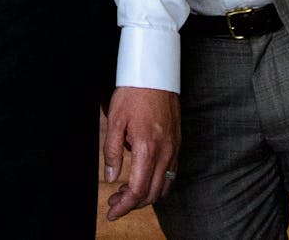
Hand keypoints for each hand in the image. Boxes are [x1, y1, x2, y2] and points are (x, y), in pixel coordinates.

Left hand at [102, 85, 180, 220]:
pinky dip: (156, 184)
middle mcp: (165, 152)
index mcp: (147, 148)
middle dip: (132, 204)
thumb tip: (110, 177)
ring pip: (163, 186)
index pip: (137, 189)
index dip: (124, 205)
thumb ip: (111, 151)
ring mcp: (174, 149)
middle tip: (114, 203)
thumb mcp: (115, 120)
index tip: (112, 212)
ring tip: (125, 193)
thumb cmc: (133, 94)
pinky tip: (141, 179)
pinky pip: (170, 174)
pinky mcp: (177, 144)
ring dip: (144, 195)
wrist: (155, 75)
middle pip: (151, 193)